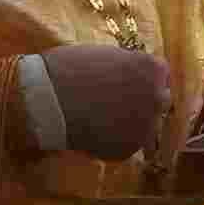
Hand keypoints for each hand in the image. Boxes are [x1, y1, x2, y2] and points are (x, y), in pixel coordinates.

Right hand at [40, 44, 171, 160]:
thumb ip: (127, 65)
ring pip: (143, 127)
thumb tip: (130, 74)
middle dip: (140, 102)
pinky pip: (124, 146)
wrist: (44, 100)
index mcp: (153, 69)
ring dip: (128, 125)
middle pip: (156, 101)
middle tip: (115, 104)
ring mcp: (145, 126)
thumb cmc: (69, 68)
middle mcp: (157, 98)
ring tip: (100, 122)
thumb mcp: (106, 54)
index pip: (159, 75)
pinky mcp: (128, 149)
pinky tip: (90, 135)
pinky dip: (111, 143)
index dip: (141, 79)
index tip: (127, 83)